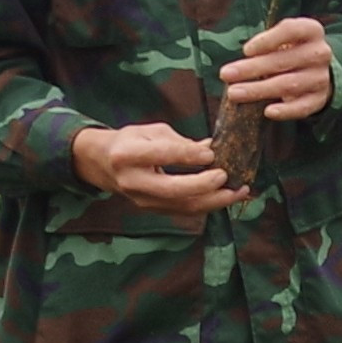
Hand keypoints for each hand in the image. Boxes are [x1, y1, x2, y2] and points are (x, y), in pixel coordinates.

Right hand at [74, 121, 240, 216]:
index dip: (188, 155)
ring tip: (239, 191)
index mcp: (127, 154)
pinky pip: (184, 211)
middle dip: (203, 185)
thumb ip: (180, 141)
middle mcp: (133, 181)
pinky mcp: (153, 210)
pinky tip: (227, 197)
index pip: (161, 155)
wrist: (102, 164)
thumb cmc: (130, 142)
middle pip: (172, 190)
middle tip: (226, 176)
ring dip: (214, 201)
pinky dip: (208, 205)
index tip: (211, 153)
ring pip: (182, 206)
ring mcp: (142, 200)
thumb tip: (212, 148)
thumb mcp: (150, 132)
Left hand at [220, 16, 338, 125]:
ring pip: (288, 84)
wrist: (318, 70)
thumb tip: (238, 64)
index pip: (290, 30)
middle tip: (225, 74)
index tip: (245, 50)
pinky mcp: (319, 99)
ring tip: (234, 93)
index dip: (267, 40)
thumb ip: (265, 44)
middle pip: (283, 61)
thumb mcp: (282, 38)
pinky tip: (268, 112)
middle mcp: (319, 53)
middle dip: (251, 68)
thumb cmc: (290, 50)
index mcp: (311, 30)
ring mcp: (321, 77)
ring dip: (258, 90)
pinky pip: (302, 107)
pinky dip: (285, 111)